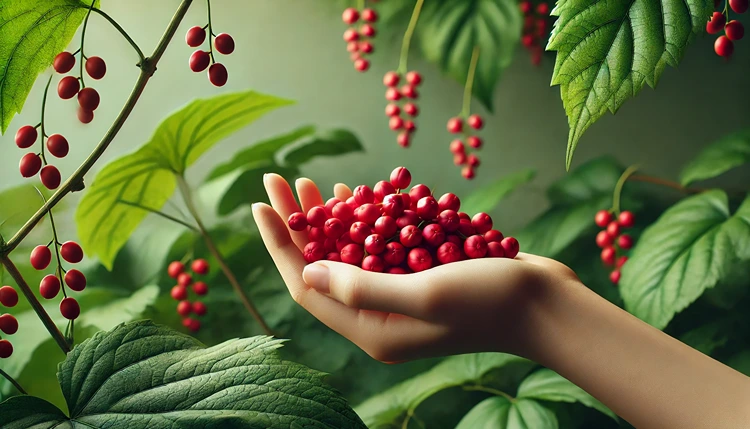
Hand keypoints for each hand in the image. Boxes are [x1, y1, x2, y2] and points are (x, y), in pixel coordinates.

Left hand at [252, 174, 580, 362]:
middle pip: (320, 267)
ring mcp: (398, 299)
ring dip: (327, 218)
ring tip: (310, 181)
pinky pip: (377, 249)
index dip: (279, 245)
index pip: (306, 287)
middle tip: (278, 179)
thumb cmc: (491, 301)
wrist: (546, 304)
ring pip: (348, 255)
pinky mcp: (417, 279)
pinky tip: (354, 196)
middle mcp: (379, 318)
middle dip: (297, 223)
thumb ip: (363, 286)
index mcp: (372, 330)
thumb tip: (306, 270)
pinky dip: (364, 221)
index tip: (259, 204)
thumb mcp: (425, 293)